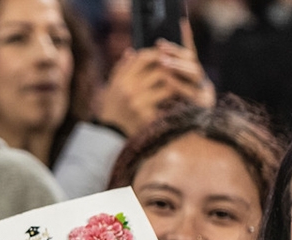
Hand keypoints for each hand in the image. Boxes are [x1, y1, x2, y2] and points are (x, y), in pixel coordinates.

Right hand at [95, 23, 213, 135]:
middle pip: (159, 69)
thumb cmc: (111, 108)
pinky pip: (168, 103)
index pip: (143, 57)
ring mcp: (138, 102)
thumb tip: (131, 51)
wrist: (107, 135)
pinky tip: (181, 98)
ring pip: (167, 84)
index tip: (167, 56)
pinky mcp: (146, 116)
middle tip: (183, 70)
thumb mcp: (112, 86)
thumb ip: (121, 68)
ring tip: (184, 83)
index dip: (158, 54)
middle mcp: (129, 88)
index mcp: (122, 79)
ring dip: (178, 83)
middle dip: (173, 68)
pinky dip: (176, 99)